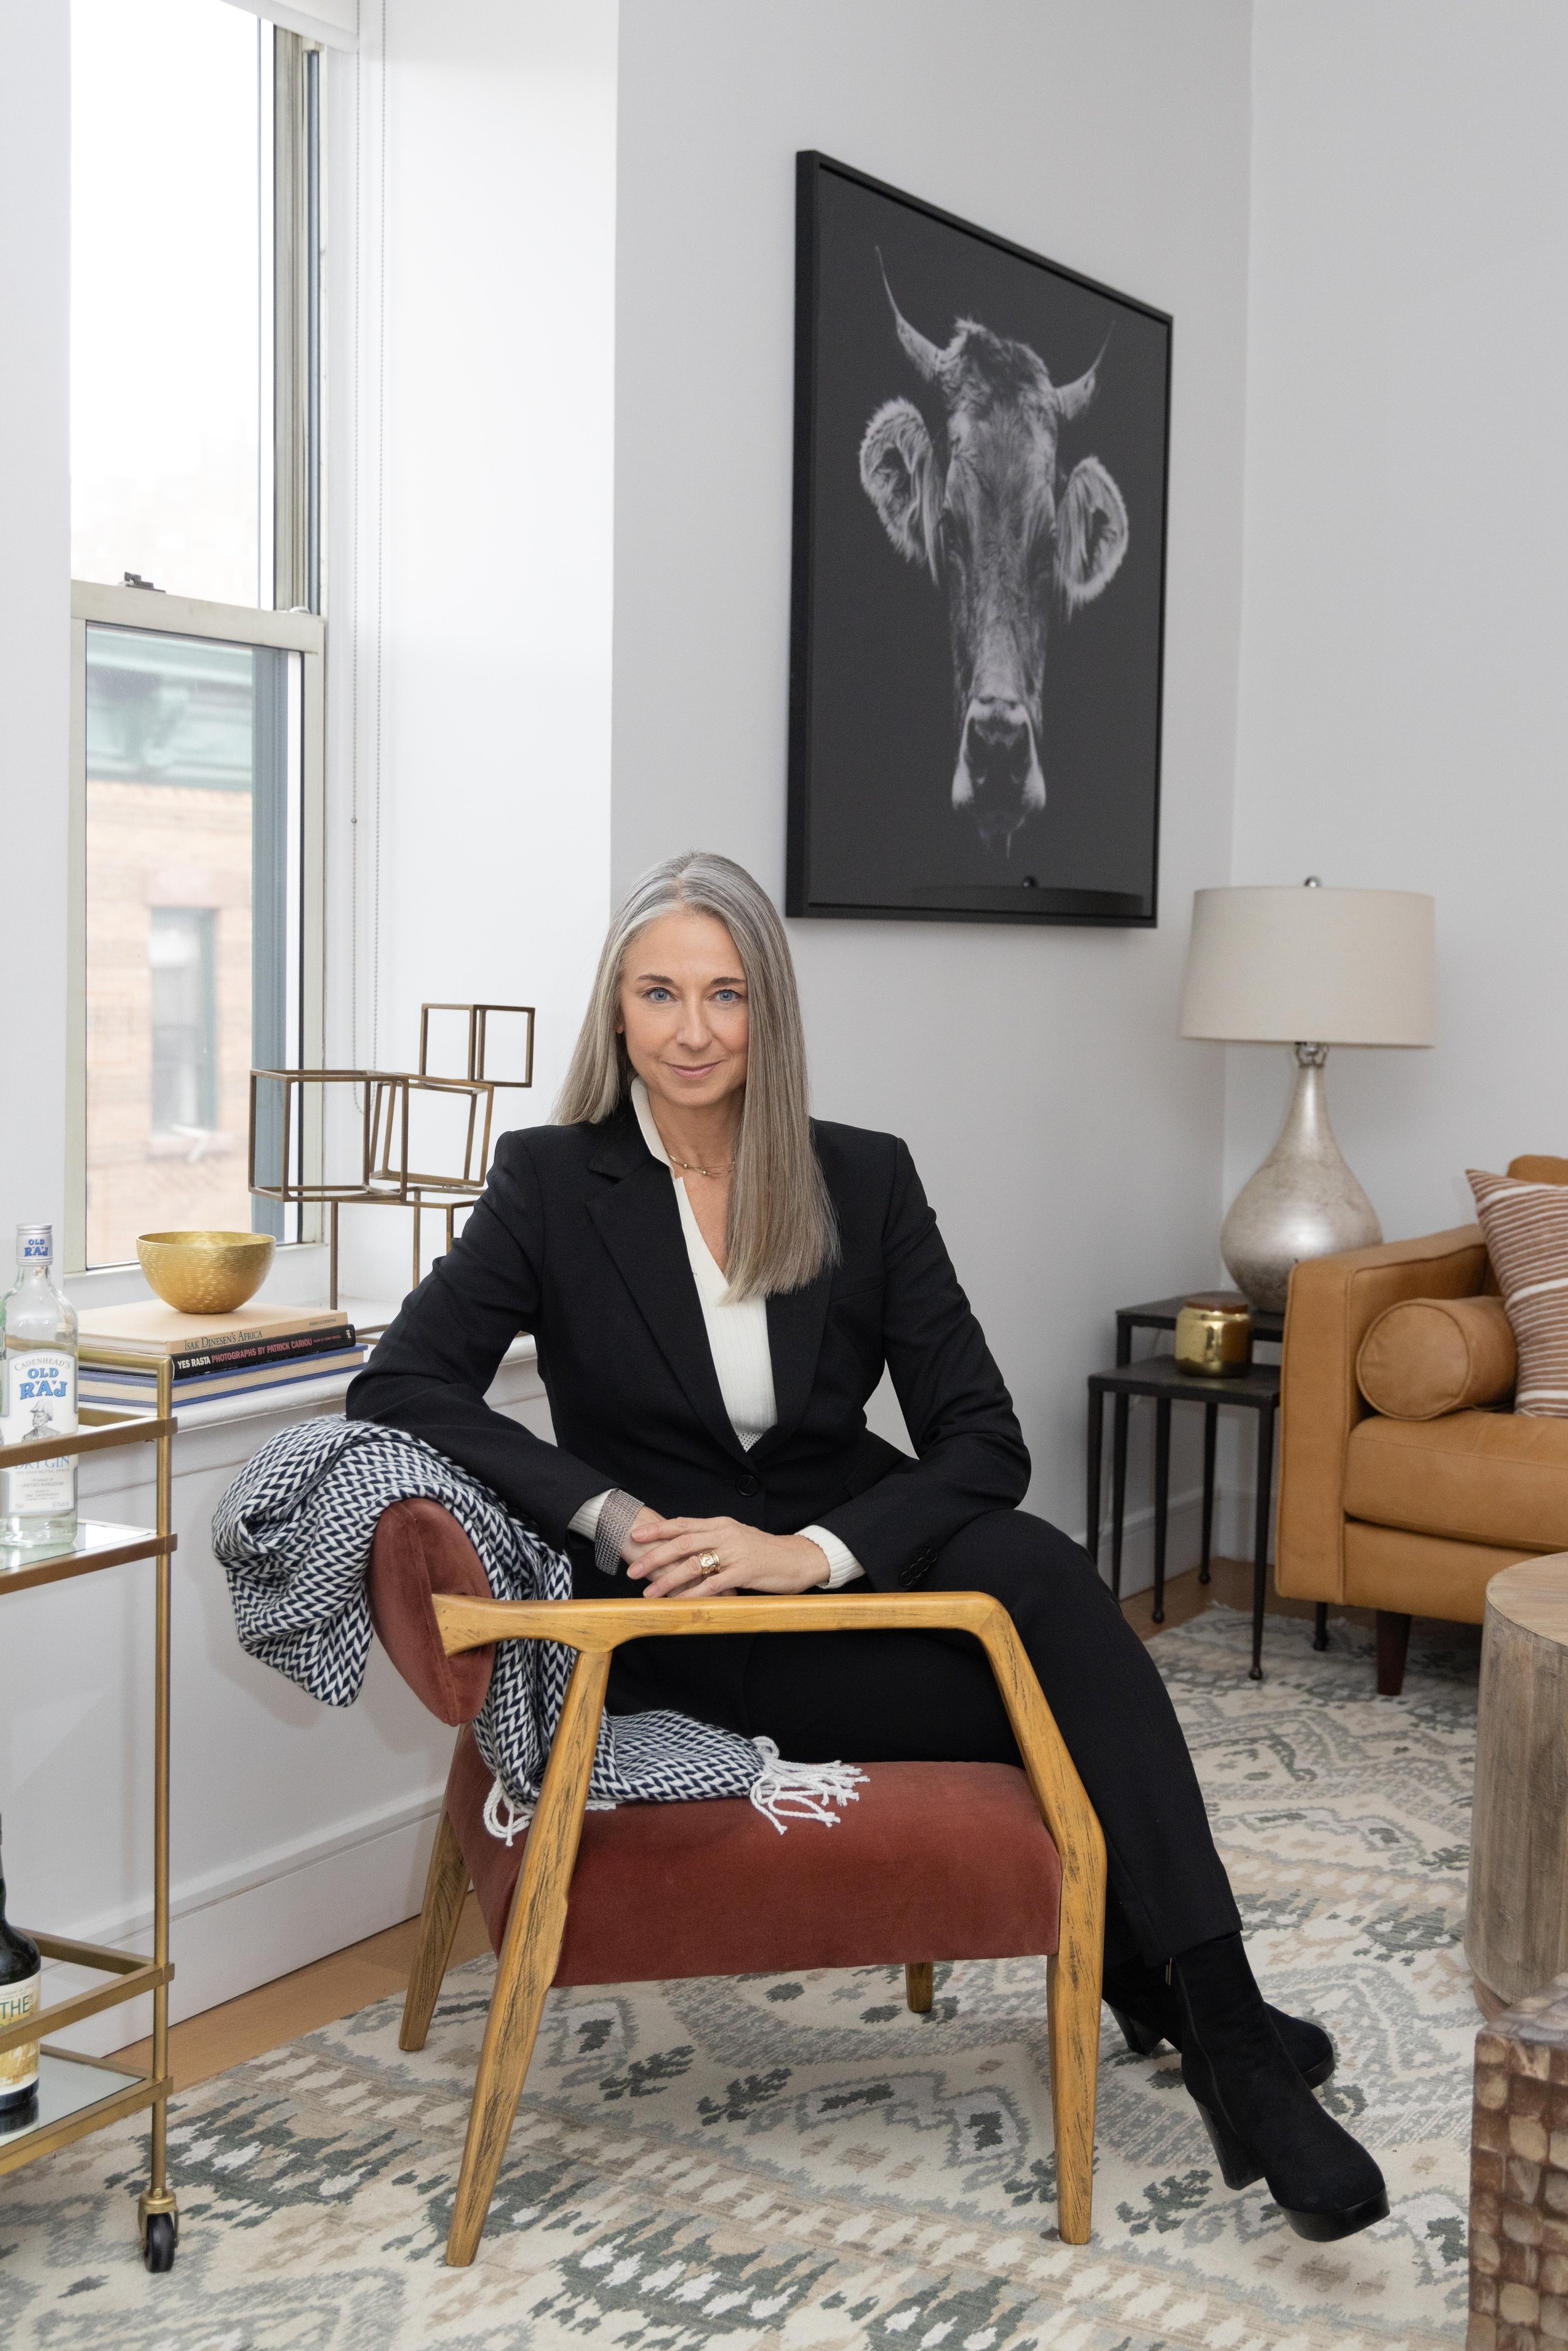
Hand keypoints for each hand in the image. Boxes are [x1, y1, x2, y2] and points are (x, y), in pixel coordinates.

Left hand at [625, 1513, 829, 1598]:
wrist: (799, 1558)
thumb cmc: (766, 1551)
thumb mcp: (738, 1537)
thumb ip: (714, 1539)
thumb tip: (686, 1546)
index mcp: (721, 1524)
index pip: (683, 1524)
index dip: (657, 1530)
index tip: (636, 1536)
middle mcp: (725, 1534)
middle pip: (682, 1542)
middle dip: (654, 1556)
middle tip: (633, 1570)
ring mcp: (735, 1552)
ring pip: (693, 1564)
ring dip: (668, 1580)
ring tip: (650, 1592)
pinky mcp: (745, 1571)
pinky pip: (713, 1584)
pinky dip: (693, 1594)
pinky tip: (679, 1603)